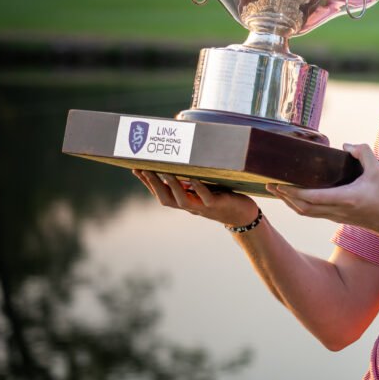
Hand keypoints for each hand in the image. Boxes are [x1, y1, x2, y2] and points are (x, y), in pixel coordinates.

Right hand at [133, 169, 258, 227]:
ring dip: (172, 186)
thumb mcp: (203, 189)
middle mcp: (190, 207)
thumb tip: (180, 164)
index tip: (136, 168)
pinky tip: (193, 178)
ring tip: (165, 171)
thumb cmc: (222, 198)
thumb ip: (191, 182)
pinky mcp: (217, 205)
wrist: (242, 215)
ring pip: (182, 200)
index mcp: (185, 202)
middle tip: (144, 168)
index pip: (161, 193)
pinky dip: (198, 188)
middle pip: (165, 199)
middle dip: (153, 184)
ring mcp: (203, 207)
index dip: (148, 183)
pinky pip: (205, 198)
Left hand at [265, 143, 378, 233]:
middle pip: (302, 208)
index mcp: (346, 198)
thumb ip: (364, 153)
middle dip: (283, 197)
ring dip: (288, 202)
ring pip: (304, 212)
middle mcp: (336, 210)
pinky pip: (310, 213)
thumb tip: (346, 146)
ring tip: (275, 190)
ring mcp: (334, 216)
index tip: (279, 183)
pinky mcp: (334, 218)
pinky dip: (298, 205)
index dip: (294, 192)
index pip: (313, 197)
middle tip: (268, 184)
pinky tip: (292, 196)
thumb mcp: (378, 170)